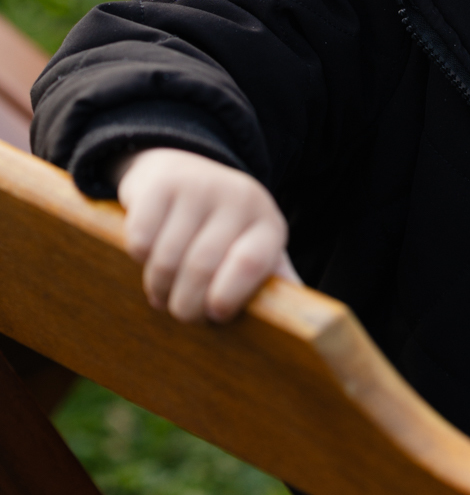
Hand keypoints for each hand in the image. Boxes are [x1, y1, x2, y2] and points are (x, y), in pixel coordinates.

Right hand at [115, 148, 297, 323]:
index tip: (215, 314)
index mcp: (268, 224)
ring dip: (159, 288)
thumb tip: (304, 327)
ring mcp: (198, 187)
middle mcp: (239, 199)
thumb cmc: (224, 226)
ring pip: (167, 259)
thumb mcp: (256, 246)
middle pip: (203, 267)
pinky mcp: (160, 185)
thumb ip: (274, 282)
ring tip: (163, 295)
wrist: (186, 168)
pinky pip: (140, 240)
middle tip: (182, 313)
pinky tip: (147, 259)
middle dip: (187, 304)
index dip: (229, 296)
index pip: (251, 263)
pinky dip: (139, 259)